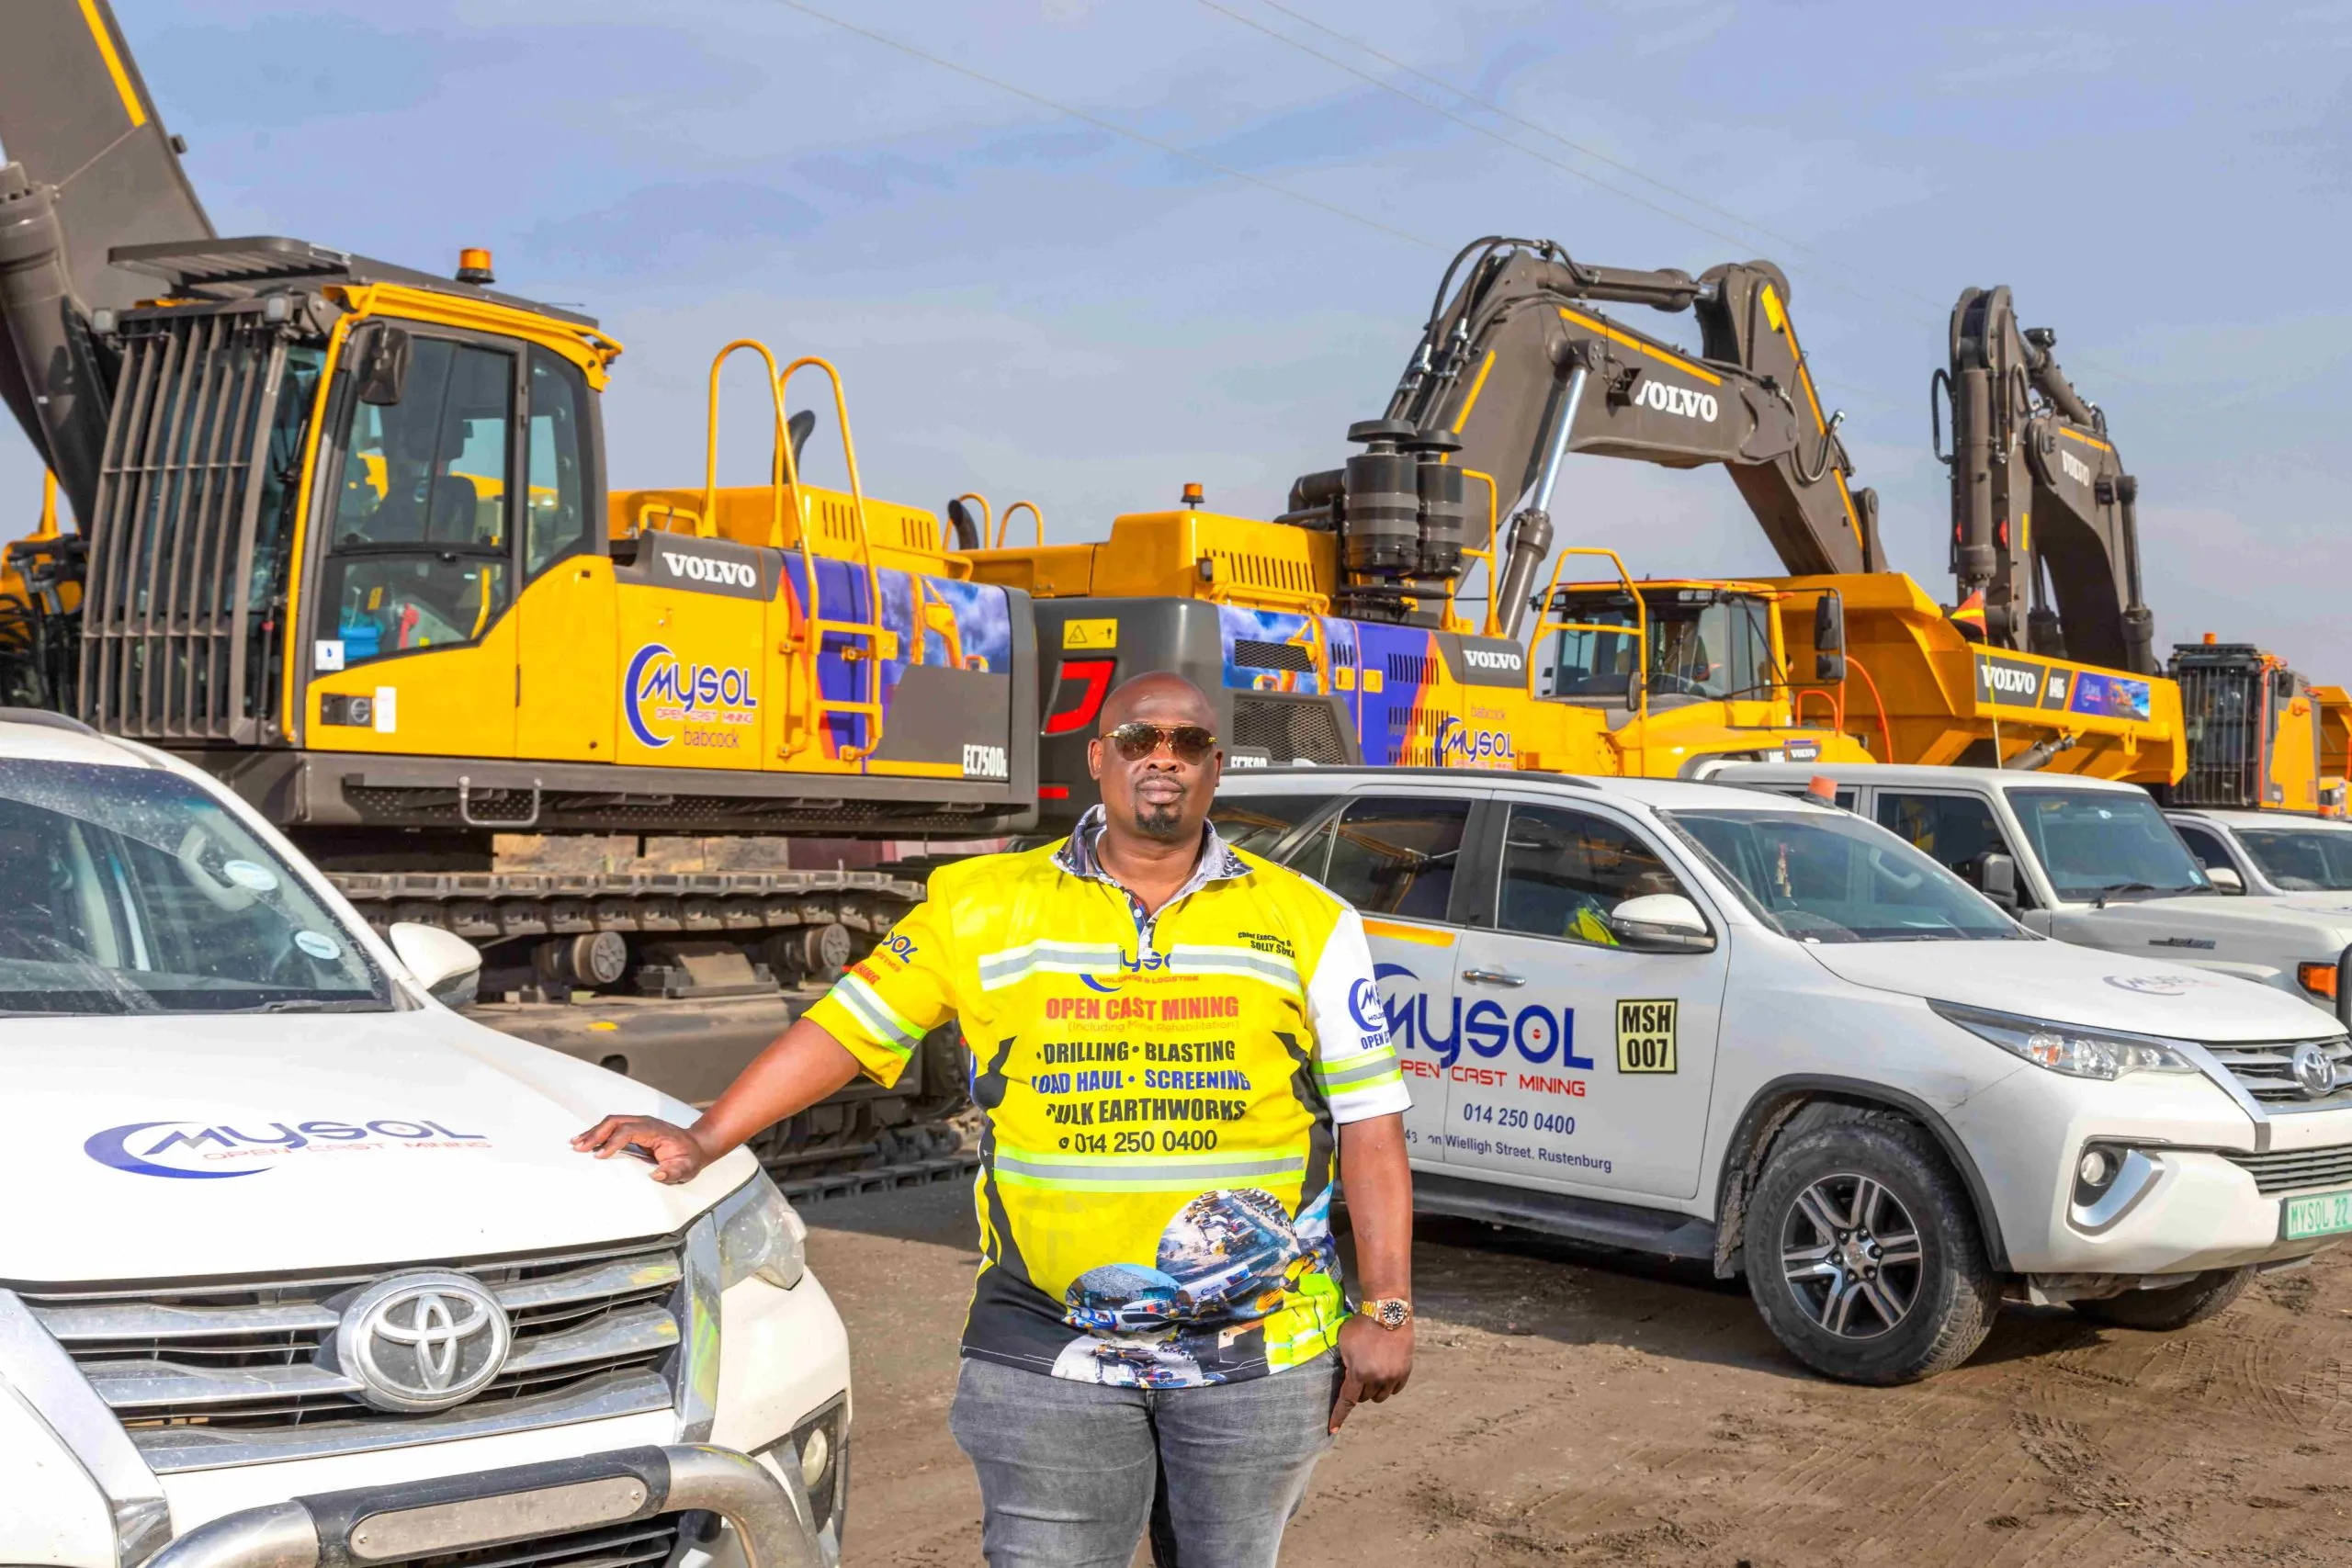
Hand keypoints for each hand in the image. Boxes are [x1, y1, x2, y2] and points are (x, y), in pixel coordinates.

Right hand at [571, 1115, 709, 1184]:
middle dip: (596, 1134)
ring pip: (612, 1122)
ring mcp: (639, 1123)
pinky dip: (599, 1132)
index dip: (613, 1142)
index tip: (600, 1155)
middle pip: (616, 1122)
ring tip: (576, 1143)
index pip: (629, 1131)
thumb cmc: (690, 1157)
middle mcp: (645, 1123)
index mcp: (655, 1131)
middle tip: (580, 1148)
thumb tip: (657, 1174)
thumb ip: (674, 1172)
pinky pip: (613, 1127)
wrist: (697, 1145)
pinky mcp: (635, 1128)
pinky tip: (587, 1140)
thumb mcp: (687, 1168)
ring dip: (594, 1132)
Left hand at [1329, 1311, 1412, 1432]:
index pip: (1347, 1401)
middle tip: (1357, 1374)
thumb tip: (1345, 1378)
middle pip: (1364, 1398)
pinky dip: (1388, 1385)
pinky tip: (1384, 1373)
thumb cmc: (1361, 1324)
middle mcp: (1377, 1378)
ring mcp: (1393, 1376)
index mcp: (1358, 1373)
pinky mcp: (1405, 1370)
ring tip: (1371, 1372)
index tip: (1332, 1430)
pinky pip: (1395, 1389)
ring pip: (1380, 1396)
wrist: (1387, 1310)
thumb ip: (1345, 1364)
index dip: (1338, 1416)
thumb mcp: (1344, 1343)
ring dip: (1373, 1390)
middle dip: (1358, 1390)